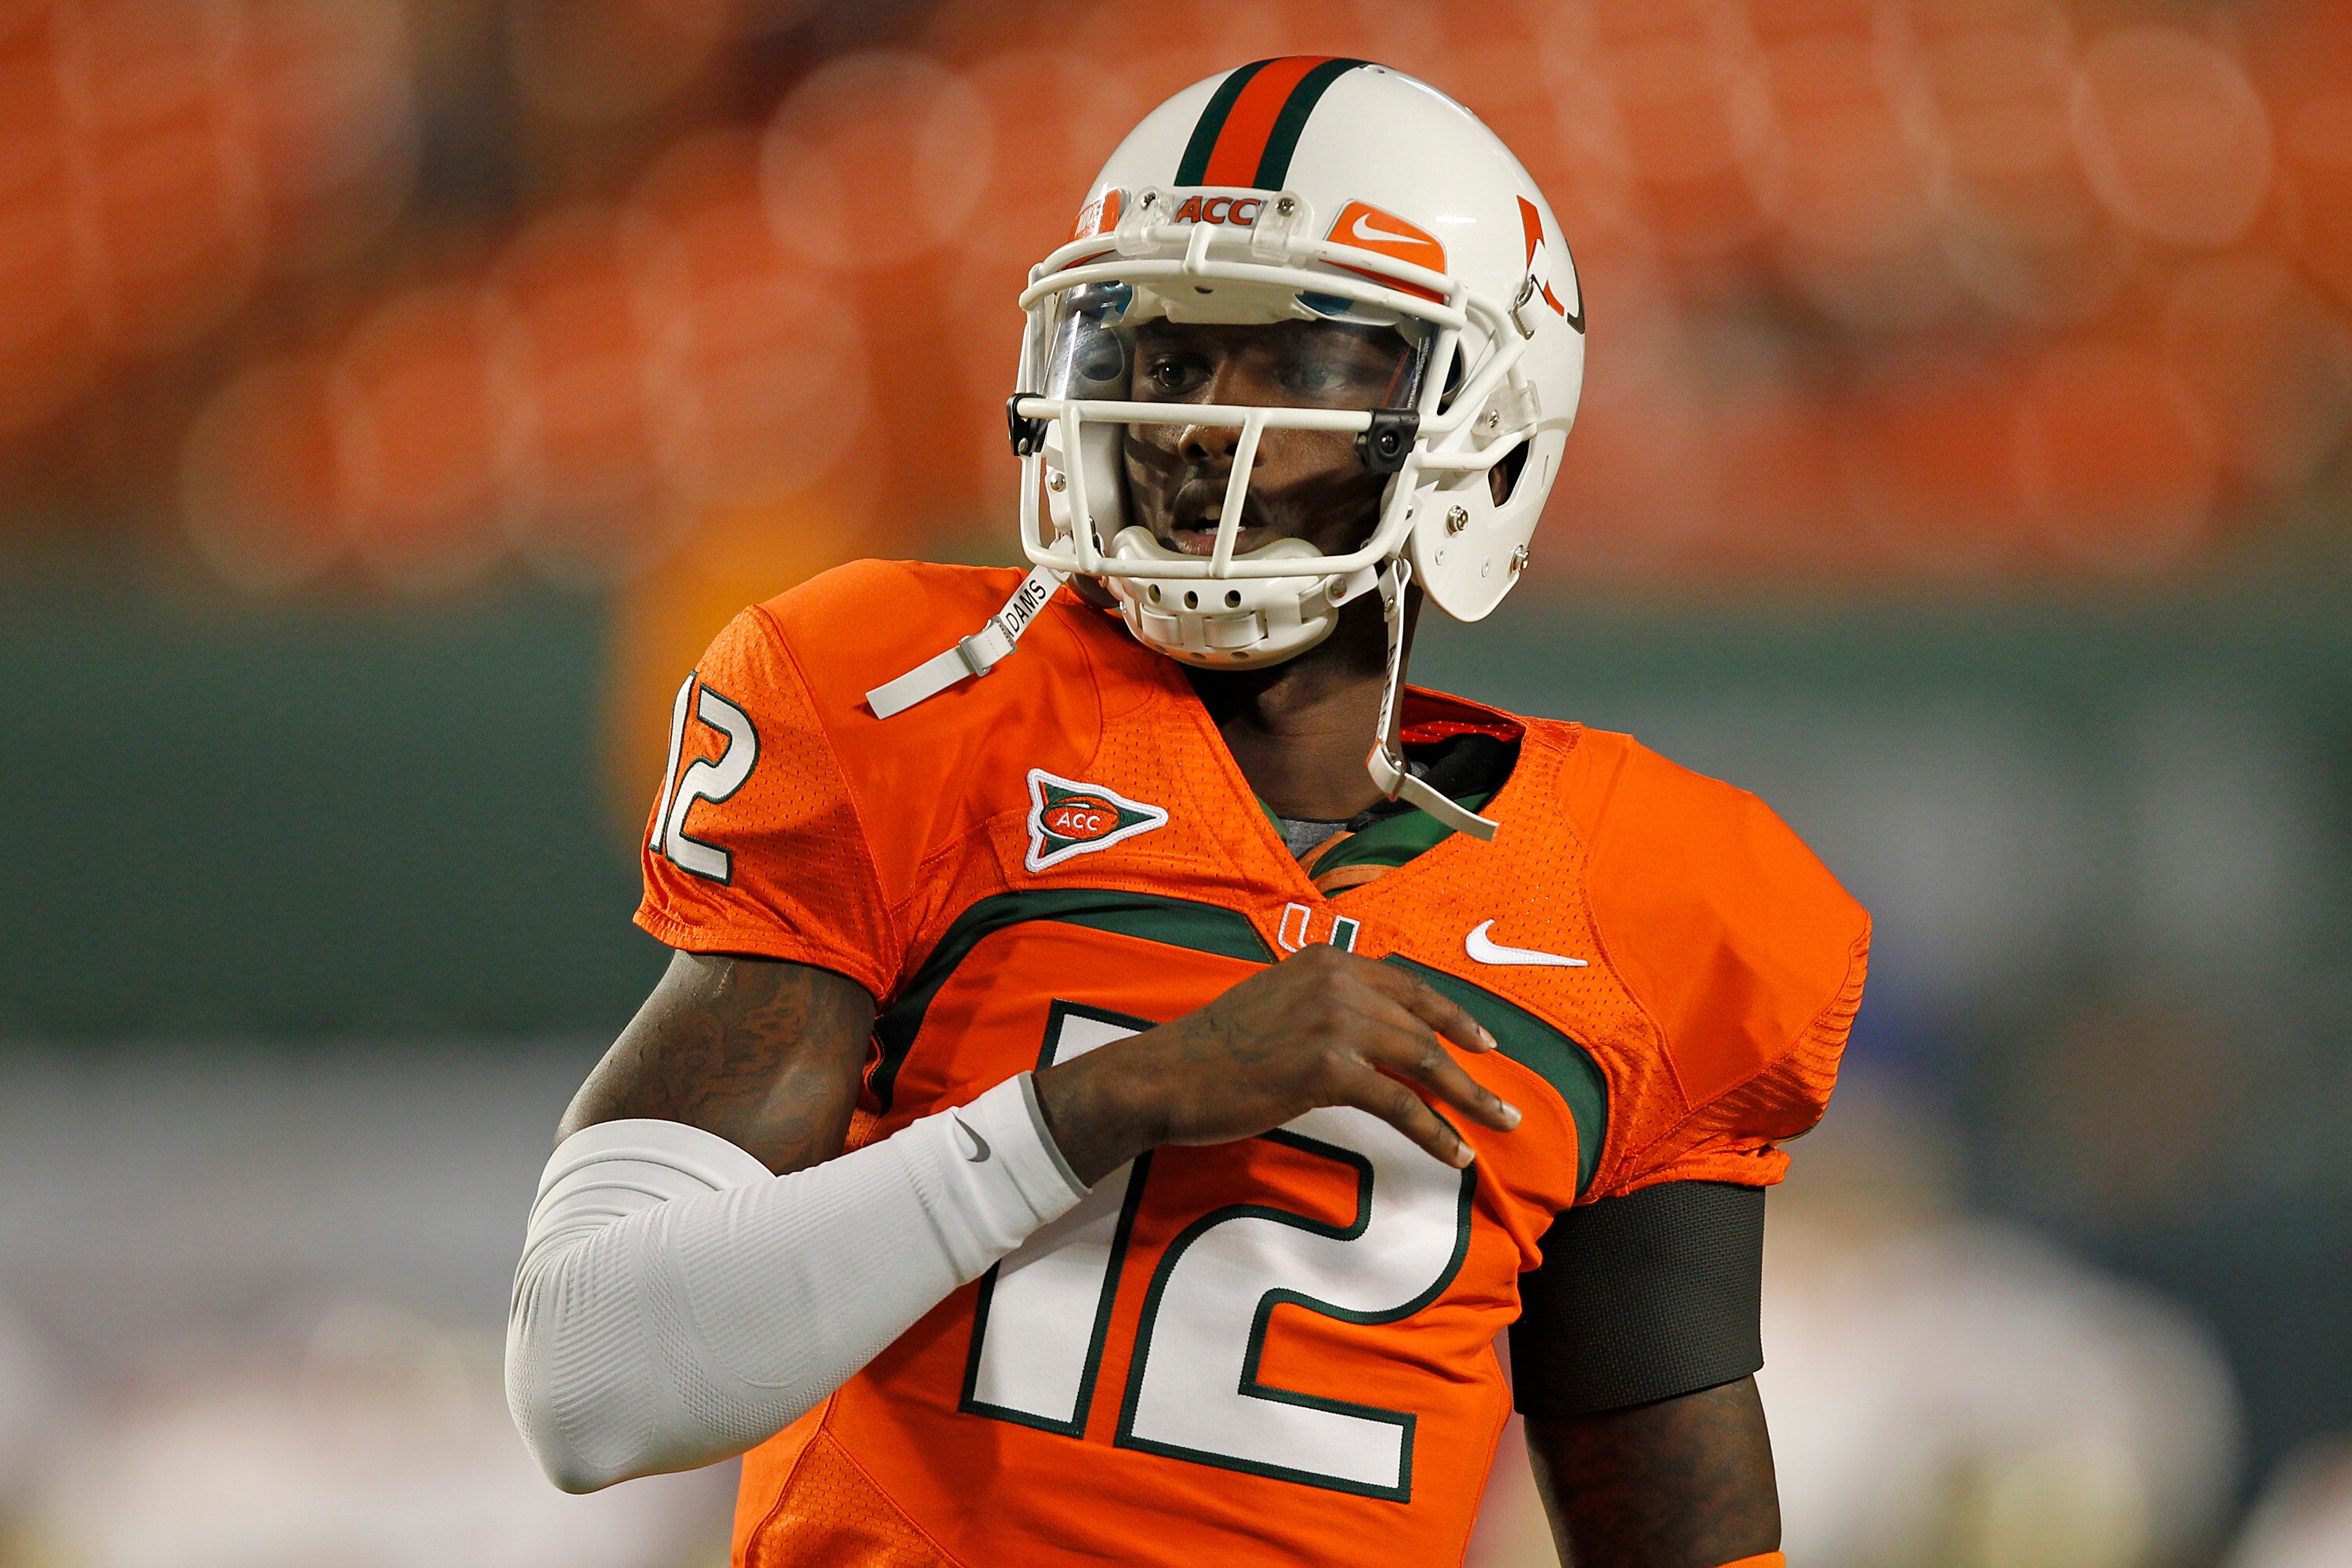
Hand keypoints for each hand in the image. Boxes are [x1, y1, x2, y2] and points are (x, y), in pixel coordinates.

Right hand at [1032, 944, 1521, 1185]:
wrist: (1168, 1073)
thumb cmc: (1214, 1049)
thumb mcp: (1275, 1003)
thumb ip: (1322, 1004)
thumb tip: (1365, 1032)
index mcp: (1326, 960)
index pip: (1406, 986)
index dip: (1451, 1015)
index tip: (1483, 1042)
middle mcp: (1337, 980)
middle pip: (1423, 1025)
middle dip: (1471, 1064)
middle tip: (1504, 1101)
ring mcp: (1334, 1022)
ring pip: (1422, 1062)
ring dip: (1468, 1099)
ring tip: (1497, 1126)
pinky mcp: (1328, 1069)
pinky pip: (1399, 1103)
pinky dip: (1434, 1131)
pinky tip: (1455, 1153)